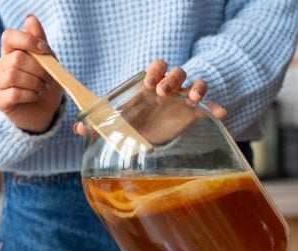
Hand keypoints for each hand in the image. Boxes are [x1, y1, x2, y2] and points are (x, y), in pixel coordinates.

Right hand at [0, 15, 63, 132]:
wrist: (44, 112)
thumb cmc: (44, 84)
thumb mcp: (48, 61)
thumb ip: (39, 40)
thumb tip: (30, 18)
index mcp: (11, 52)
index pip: (9, 37)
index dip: (28, 40)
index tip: (45, 50)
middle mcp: (0, 66)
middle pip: (16, 58)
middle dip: (38, 68)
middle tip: (48, 78)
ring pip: (13, 75)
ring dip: (34, 82)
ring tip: (42, 88)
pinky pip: (13, 93)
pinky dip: (29, 94)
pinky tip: (35, 96)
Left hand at [73, 59, 225, 135]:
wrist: (149, 136)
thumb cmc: (132, 123)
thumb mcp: (117, 124)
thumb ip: (98, 125)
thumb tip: (78, 129)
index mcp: (150, 87)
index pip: (157, 68)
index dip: (156, 71)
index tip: (150, 84)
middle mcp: (168, 90)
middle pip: (177, 72)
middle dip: (172, 79)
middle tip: (163, 92)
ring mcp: (183, 101)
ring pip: (196, 83)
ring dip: (196, 87)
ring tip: (193, 98)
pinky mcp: (193, 114)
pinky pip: (209, 107)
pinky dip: (216, 108)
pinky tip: (220, 114)